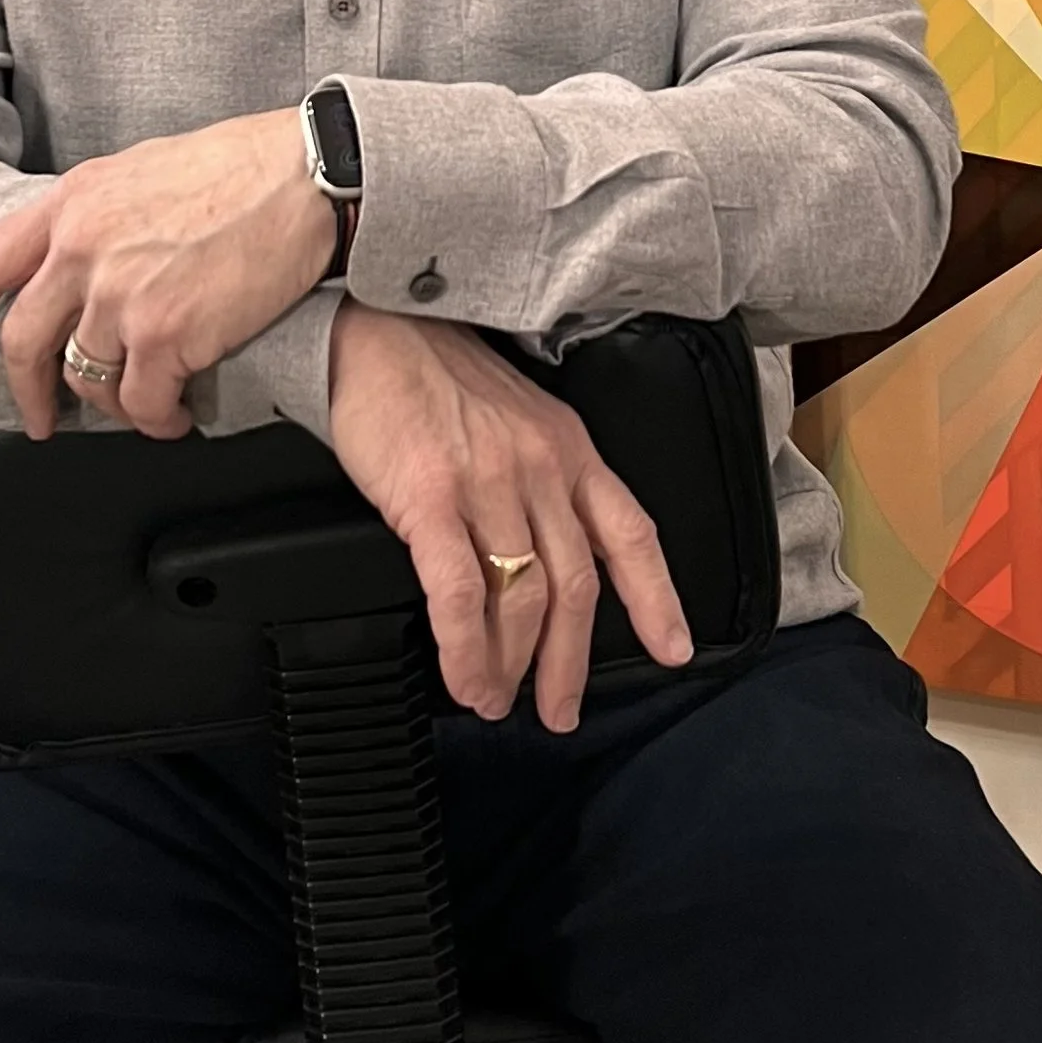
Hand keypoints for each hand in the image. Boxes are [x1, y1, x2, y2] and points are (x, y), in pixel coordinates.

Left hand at [0, 111, 335, 438]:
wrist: (307, 174)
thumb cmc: (241, 169)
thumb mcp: (142, 173)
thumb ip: (97, 220)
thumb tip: (81, 265)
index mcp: (73, 203)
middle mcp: (83, 249)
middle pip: (23, 341)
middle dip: (28, 393)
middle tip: (41, 419)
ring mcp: (121, 295)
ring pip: (86, 378)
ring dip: (115, 405)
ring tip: (146, 408)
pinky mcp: (167, 334)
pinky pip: (142, 402)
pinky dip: (158, 419)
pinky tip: (177, 415)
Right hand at [325, 307, 691, 732]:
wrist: (370, 332)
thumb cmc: (434, 376)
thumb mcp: (517, 417)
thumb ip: (541, 480)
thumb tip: (545, 557)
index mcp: (569, 449)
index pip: (631, 533)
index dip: (656, 599)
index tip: (671, 649)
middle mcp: (540, 468)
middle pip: (575, 587)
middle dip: (569, 663)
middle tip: (558, 710)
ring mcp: (488, 483)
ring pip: (522, 600)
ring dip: (512, 666)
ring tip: (495, 699)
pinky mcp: (431, 498)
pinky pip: (461, 594)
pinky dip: (466, 649)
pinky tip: (464, 677)